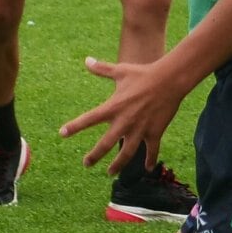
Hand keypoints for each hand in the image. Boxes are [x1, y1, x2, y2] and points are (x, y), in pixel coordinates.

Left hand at [58, 56, 186, 173]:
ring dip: (118, 165)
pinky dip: (150, 160)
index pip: (89, 119)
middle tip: (86, 164)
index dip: (74, 126)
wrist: (169, 80)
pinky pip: (152, 150)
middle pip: (106, 144)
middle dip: (94, 156)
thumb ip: (102, 69)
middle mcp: (124, 121)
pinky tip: (147, 169)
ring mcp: (140, 129)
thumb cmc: (143, 74)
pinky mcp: (155, 132)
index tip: (62, 134)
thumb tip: (86, 60)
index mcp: (113, 107)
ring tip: (110, 172)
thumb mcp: (120, 71)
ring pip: (127, 153)